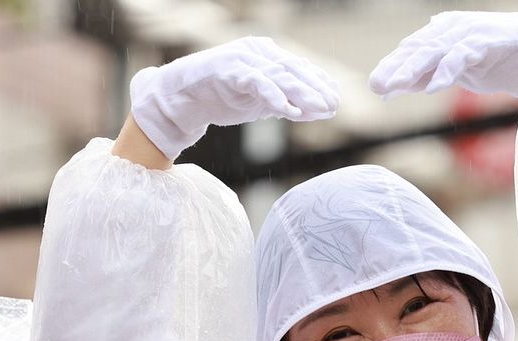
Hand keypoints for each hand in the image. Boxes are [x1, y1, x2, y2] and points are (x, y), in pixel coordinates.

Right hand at [130, 37, 338, 160]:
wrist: (182, 100)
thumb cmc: (221, 98)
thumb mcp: (260, 103)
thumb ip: (286, 104)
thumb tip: (318, 111)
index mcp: (265, 55)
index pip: (298, 69)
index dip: (318, 84)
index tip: (336, 100)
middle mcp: (256, 51)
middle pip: (293, 69)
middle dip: (315, 89)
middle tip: (333, 105)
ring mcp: (241, 58)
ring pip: (279, 74)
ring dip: (302, 93)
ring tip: (320, 108)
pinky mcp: (228, 69)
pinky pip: (257, 82)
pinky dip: (275, 97)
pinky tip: (289, 111)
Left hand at [369, 11, 517, 98]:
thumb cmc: (498, 60)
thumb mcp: (458, 73)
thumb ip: (428, 75)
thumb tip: (394, 86)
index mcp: (443, 34)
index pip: (412, 50)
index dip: (393, 67)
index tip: (376, 86)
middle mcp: (452, 29)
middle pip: (418, 49)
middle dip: (396, 68)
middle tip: (377, 84)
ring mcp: (469, 34)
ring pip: (435, 50)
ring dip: (414, 69)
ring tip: (397, 85)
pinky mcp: (487, 41)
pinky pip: (462, 56)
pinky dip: (447, 71)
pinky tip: (434, 87)